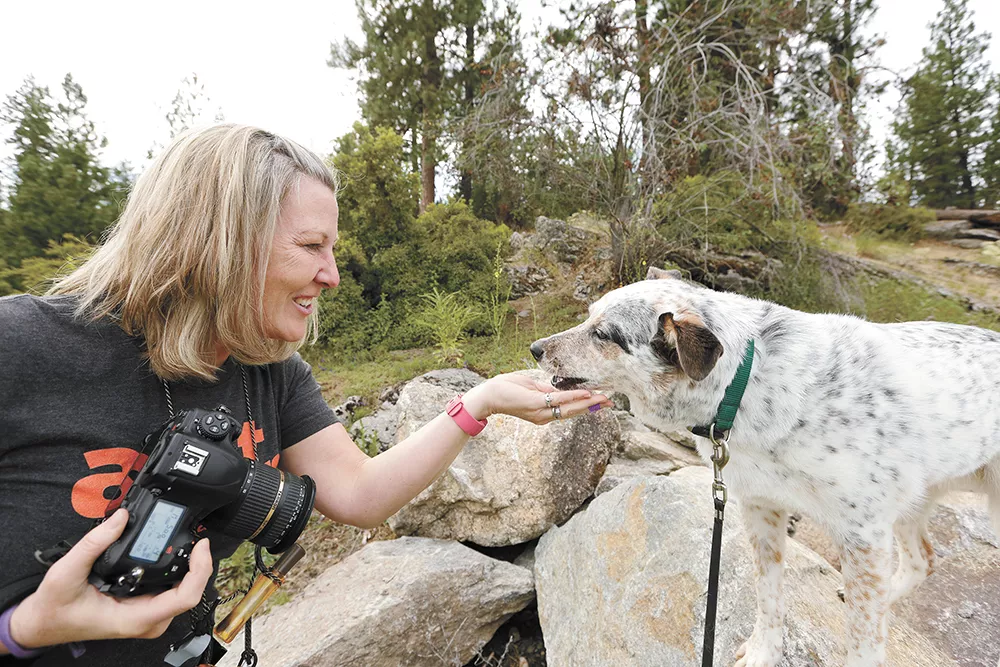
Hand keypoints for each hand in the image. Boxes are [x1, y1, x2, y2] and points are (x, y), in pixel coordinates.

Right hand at [9, 508, 212, 649]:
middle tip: (196, 538)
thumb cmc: (55, 608)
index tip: (200, 546)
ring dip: (190, 567)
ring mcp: (147, 616)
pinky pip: (171, 590)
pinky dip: (177, 571)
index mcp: (134, 618)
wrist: (43, 623)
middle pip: (191, 592)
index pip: (186, 598)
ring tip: (188, 542)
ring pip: (183, 591)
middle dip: (198, 565)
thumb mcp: (67, 572)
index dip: (200, 570)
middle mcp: (146, 621)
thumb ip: (95, 543)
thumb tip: (121, 517)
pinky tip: (173, 553)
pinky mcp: (144, 608)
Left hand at [464, 372, 613, 423]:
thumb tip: (564, 390)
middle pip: (573, 412)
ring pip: (569, 408)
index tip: (602, 401)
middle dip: (593, 406)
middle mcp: (545, 417)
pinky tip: (585, 394)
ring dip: (588, 403)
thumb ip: (549, 391)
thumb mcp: (533, 389)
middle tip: (611, 402)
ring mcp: (540, 412)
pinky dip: (573, 397)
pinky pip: (558, 400)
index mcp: (545, 413)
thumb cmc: (508, 389)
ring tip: (603, 399)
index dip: (586, 406)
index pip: (570, 410)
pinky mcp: (535, 404)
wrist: (488, 395)